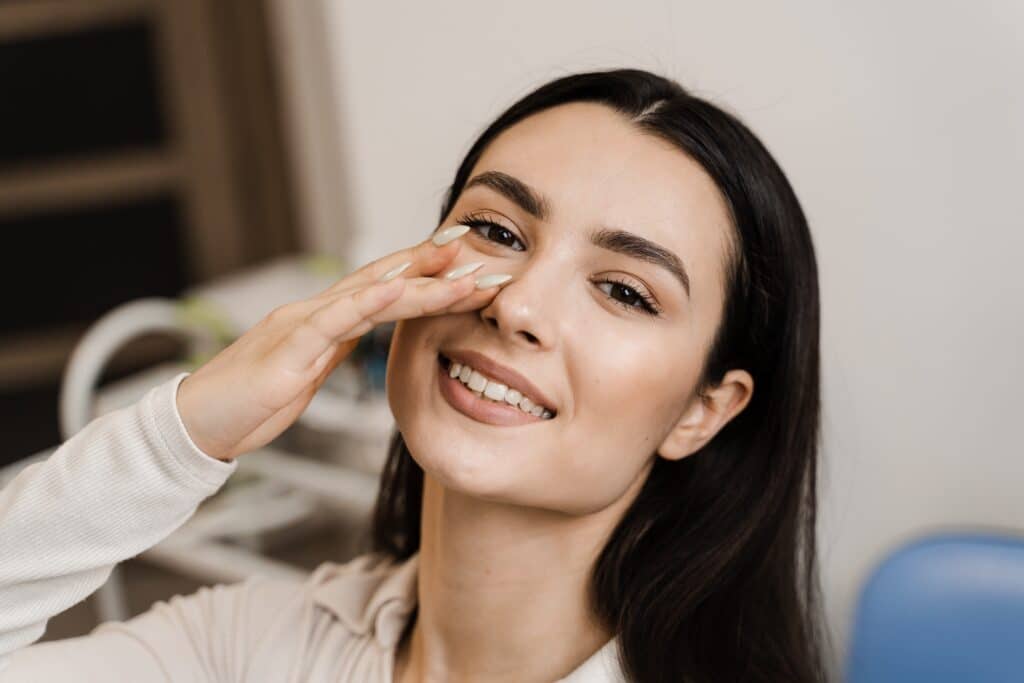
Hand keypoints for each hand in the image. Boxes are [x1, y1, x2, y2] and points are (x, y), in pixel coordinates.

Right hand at [175, 228, 503, 460]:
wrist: (197, 426)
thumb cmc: (250, 402)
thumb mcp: (308, 373)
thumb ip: (336, 347)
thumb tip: (369, 333)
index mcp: (322, 320)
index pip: (382, 287)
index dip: (423, 270)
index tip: (467, 259)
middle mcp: (314, 313)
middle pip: (382, 279)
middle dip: (432, 262)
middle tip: (478, 247)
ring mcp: (299, 328)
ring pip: (368, 295)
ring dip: (419, 282)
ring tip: (461, 270)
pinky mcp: (287, 353)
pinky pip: (331, 321)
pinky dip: (366, 303)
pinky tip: (397, 289)